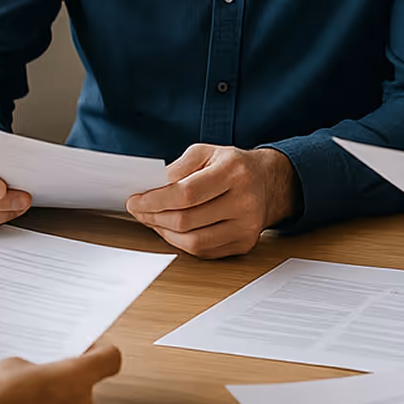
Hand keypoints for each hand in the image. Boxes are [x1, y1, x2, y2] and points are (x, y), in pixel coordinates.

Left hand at [125, 144, 300, 257]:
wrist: (268, 182)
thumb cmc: (232, 166)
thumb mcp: (206, 152)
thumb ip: (177, 168)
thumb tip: (150, 189)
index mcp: (234, 171)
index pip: (187, 193)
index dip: (155, 200)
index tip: (135, 200)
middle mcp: (245, 201)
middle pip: (187, 220)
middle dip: (154, 217)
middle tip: (138, 210)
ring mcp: (247, 227)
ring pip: (194, 241)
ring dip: (165, 232)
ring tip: (153, 220)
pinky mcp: (244, 244)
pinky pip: (204, 251)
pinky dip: (181, 242)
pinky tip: (172, 229)